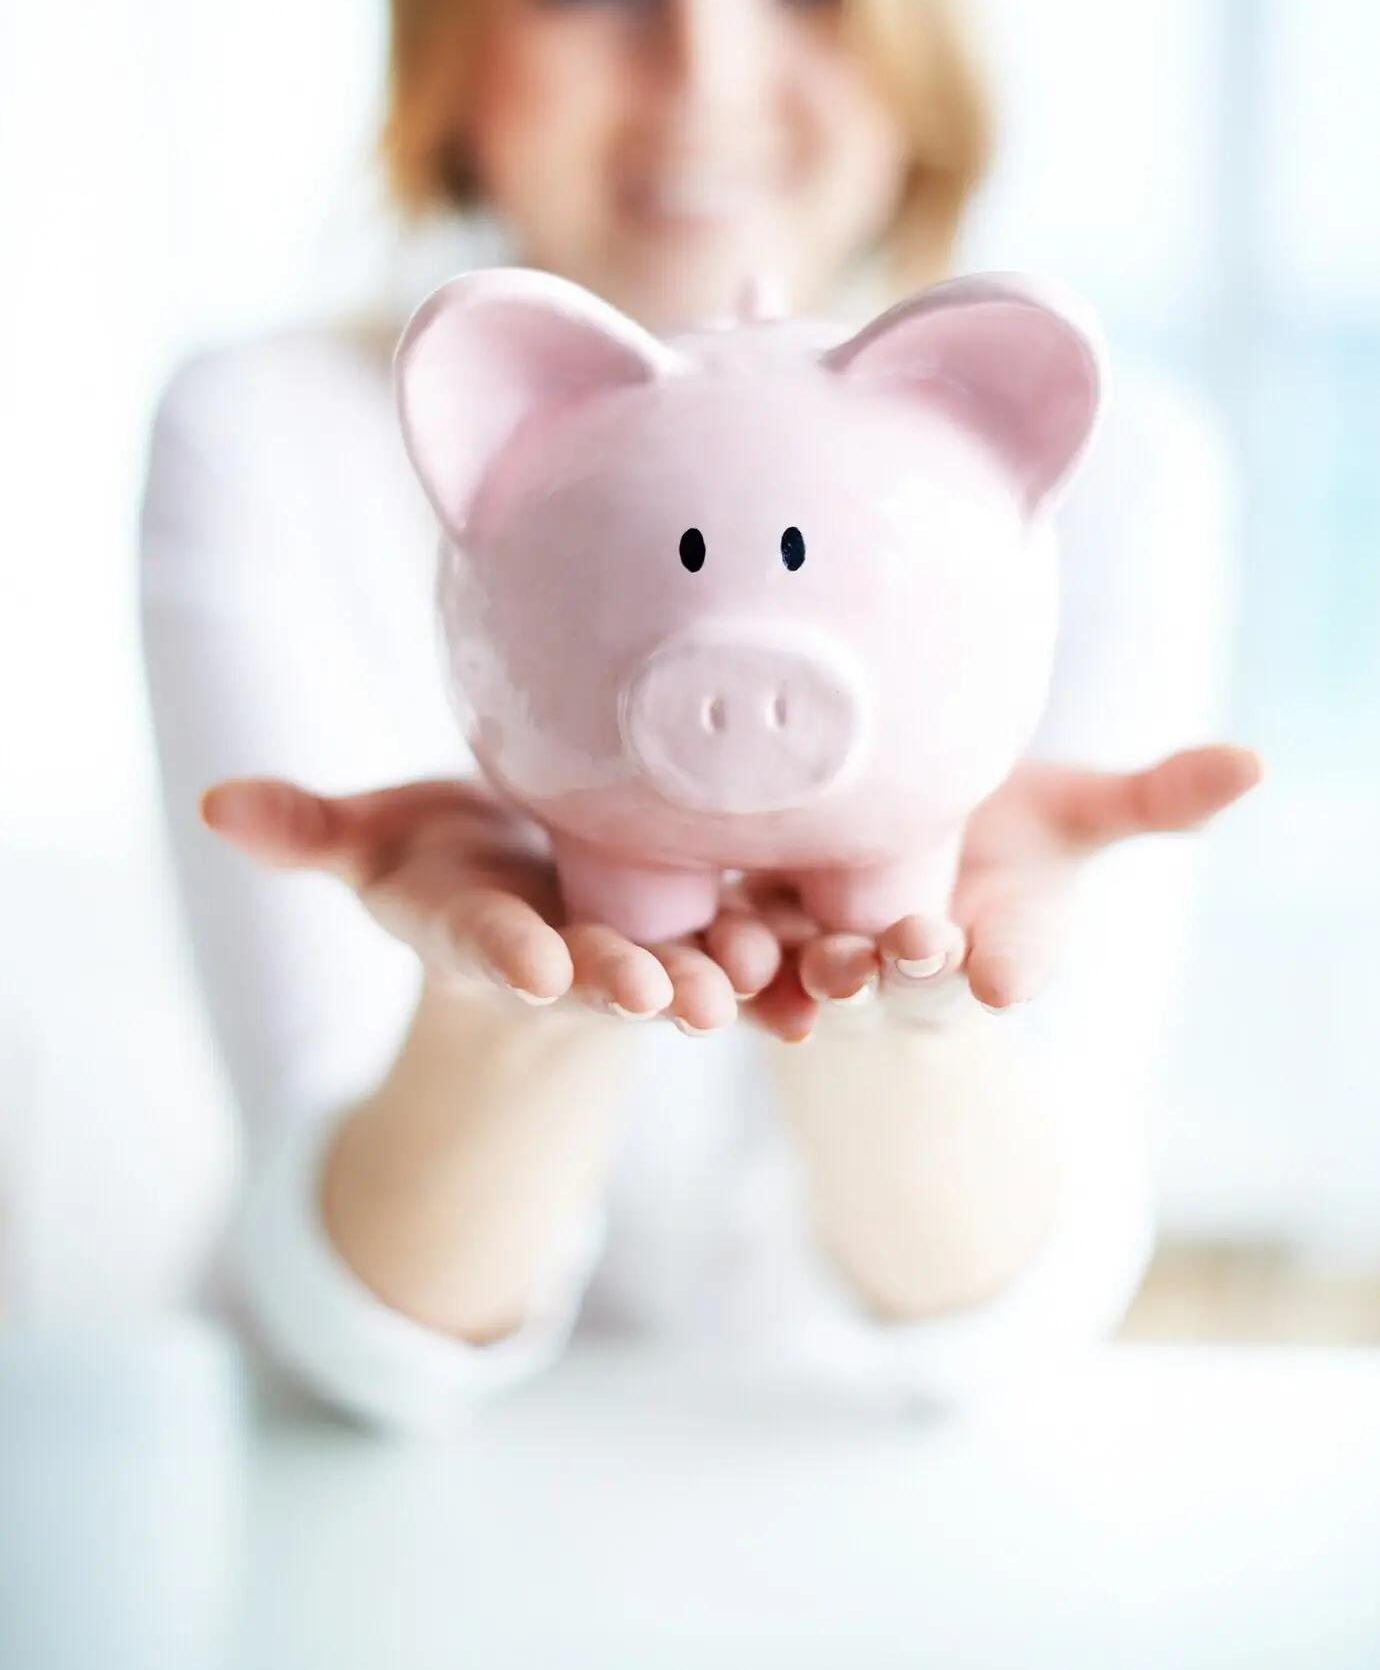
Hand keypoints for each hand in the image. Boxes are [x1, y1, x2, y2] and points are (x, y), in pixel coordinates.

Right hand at [197, 775, 782, 1034]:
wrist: (529, 883)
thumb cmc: (444, 853)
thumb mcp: (375, 842)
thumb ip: (307, 831)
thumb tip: (213, 805)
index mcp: (481, 924)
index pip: (488, 940)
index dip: (506, 952)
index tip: (527, 964)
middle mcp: (564, 947)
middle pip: (594, 967)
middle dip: (623, 982)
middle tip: (662, 998)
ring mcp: (638, 946)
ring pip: (683, 969)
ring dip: (718, 984)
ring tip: (755, 992)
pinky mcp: (702, 933)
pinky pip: (750, 956)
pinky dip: (782, 972)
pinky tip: (825, 981)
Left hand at [713, 743, 1266, 1038]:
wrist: (893, 828)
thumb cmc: (1007, 829)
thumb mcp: (1079, 816)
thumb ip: (1154, 800)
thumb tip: (1257, 763)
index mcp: (992, 941)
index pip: (1011, 957)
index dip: (1010, 963)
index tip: (1004, 971)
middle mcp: (904, 957)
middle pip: (900, 970)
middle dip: (900, 965)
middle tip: (902, 952)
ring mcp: (823, 945)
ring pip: (808, 968)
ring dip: (801, 970)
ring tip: (796, 955)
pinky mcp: (750, 920)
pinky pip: (731, 946)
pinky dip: (721, 953)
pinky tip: (704, 944)